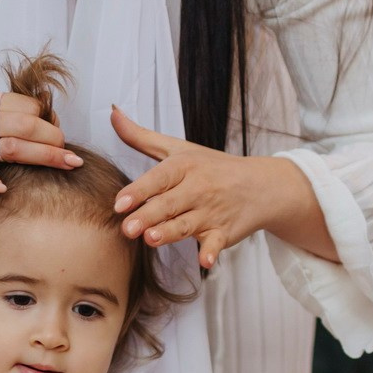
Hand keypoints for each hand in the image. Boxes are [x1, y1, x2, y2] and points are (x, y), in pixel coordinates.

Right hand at [0, 90, 80, 197]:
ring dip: (42, 157)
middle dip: (55, 140)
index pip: (28, 107)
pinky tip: (2, 187)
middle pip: (26, 126)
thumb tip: (47, 117)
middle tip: (72, 155)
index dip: (50, 121)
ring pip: (9, 149)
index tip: (60, 134)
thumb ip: (7, 110)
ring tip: (66, 164)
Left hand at [109, 107, 325, 268]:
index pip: (158, 178)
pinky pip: (217, 243)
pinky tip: (206, 260)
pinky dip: (213, 252)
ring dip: (171, 232)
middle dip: (148, 215)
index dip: (139, 191)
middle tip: (127, 228)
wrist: (260, 185)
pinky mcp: (224, 232)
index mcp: (184, 166)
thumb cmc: (211, 166)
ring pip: (186, 224)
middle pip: (169, 204)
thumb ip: (141, 137)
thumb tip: (112, 113)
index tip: (119, 203)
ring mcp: (211, 212)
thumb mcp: (178, 149)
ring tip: (152, 239)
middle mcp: (198, 188)